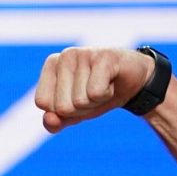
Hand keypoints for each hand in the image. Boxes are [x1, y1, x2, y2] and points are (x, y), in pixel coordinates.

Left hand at [34, 47, 154, 133]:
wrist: (134, 84)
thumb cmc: (97, 95)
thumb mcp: (72, 113)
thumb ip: (55, 121)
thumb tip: (49, 119)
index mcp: (51, 65)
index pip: (42, 103)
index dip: (63, 110)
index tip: (78, 97)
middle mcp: (65, 56)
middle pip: (61, 106)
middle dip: (81, 108)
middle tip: (94, 93)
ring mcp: (84, 53)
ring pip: (79, 101)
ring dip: (95, 101)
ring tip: (103, 86)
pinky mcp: (104, 56)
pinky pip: (95, 93)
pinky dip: (106, 95)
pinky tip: (111, 82)